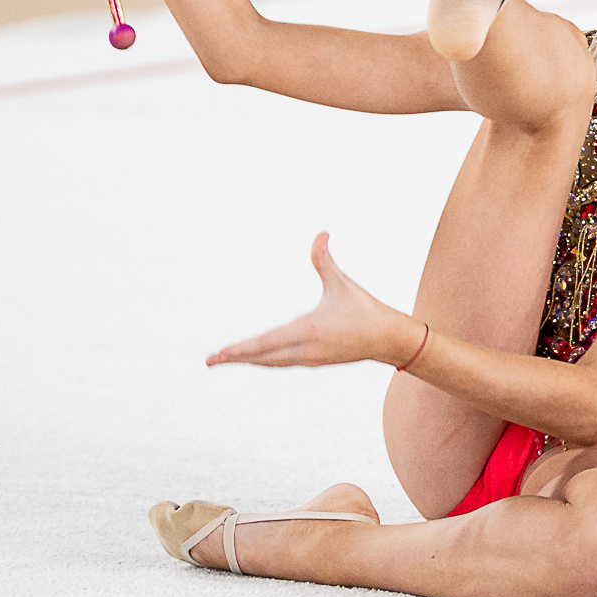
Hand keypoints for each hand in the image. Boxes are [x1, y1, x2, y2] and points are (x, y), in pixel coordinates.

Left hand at [206, 233, 418, 369]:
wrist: (387, 339)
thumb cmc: (364, 309)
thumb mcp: (342, 283)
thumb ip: (324, 260)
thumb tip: (321, 233)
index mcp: (308, 329)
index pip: (266, 343)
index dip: (241, 348)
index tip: (219, 353)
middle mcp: (305, 349)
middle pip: (262, 357)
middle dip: (235, 358)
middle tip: (209, 360)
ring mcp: (309, 359)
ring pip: (271, 362)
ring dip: (248, 360)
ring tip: (226, 359)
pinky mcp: (314, 362)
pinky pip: (282, 363)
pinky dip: (264, 361)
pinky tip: (255, 358)